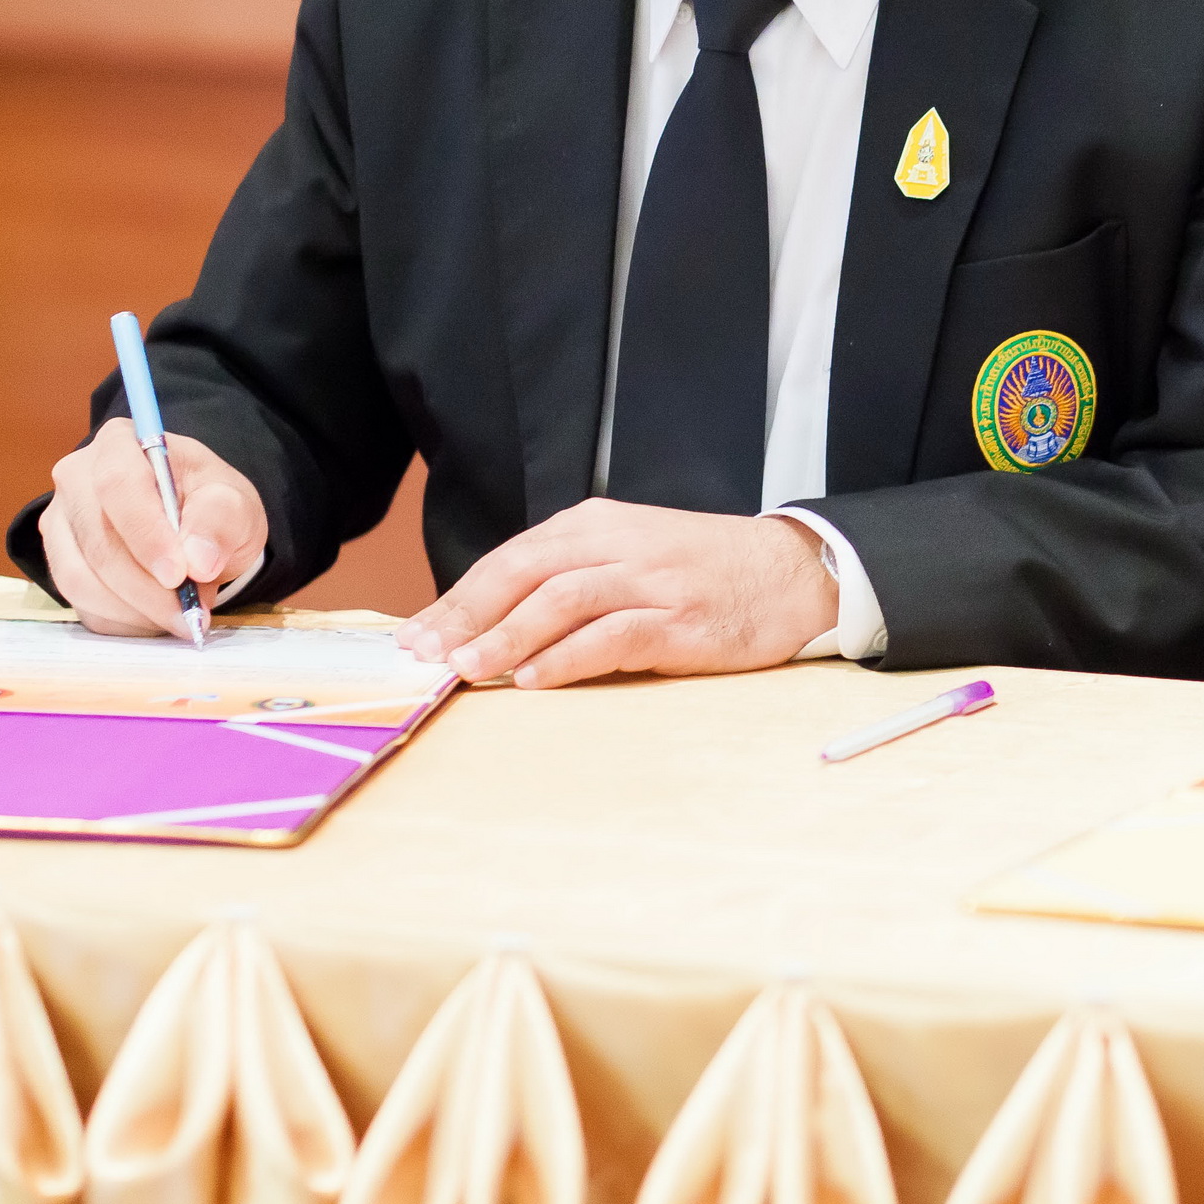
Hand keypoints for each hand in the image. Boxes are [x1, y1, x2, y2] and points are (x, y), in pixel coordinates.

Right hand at [36, 418, 266, 640]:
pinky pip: (80, 603)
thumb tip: (198, 561)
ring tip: (180, 615)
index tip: (178, 575)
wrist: (193, 525)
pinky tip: (155, 617)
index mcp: (120, 443)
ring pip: (81, 578)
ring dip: (134, 609)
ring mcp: (60, 522)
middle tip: (190, 613)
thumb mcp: (234, 502)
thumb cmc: (210, 504)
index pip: (118, 484)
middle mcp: (76, 477)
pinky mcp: (58, 562)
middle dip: (147, 588)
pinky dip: (121, 620)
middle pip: (98, 540)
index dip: (146, 534)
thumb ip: (221, 520)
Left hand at [395, 500, 839, 685]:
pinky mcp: (681, 620)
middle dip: (467, 616)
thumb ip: (564, 579)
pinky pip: (613, 635)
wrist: (788, 572)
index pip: (510, 558)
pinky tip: (535, 679)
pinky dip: (568, 657)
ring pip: (562, 599)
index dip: (457, 599)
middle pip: (524, 572)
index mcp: (595, 525)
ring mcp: (651, 581)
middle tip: (425, 656)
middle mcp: (618, 544)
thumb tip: (485, 626)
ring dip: (509, 636)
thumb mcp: (625, 554)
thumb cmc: (697, 571)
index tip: (415, 638)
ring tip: (469, 670)